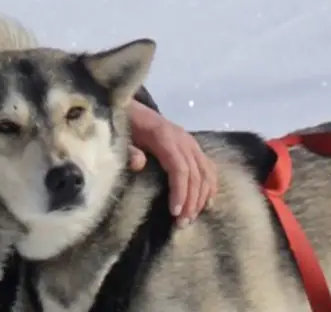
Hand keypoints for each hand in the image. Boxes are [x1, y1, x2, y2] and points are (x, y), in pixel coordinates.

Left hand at [128, 100, 217, 225]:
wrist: (131, 107)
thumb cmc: (124, 125)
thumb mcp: (121, 136)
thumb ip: (128, 150)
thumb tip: (138, 164)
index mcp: (165, 136)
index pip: (180, 169)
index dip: (180, 192)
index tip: (174, 213)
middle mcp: (183, 139)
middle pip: (195, 174)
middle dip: (191, 201)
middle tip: (181, 223)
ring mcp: (190, 142)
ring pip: (205, 172)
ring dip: (201, 197)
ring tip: (191, 218)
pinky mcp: (193, 146)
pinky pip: (208, 166)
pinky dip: (210, 185)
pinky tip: (207, 202)